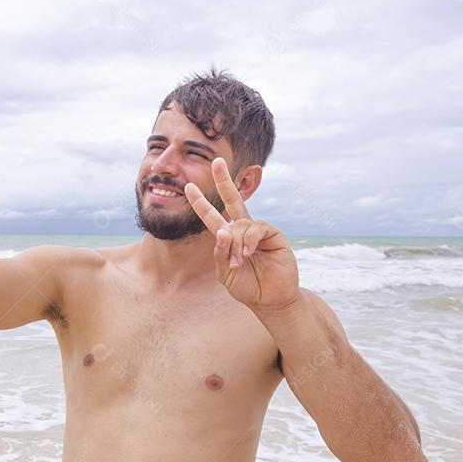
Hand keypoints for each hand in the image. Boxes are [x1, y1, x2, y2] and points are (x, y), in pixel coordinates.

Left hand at [183, 157, 300, 312]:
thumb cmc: (247, 287)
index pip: (212, 216)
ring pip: (240, 224)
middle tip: (217, 161)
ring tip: (238, 261)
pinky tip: (248, 253)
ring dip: (235, 243)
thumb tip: (221, 231)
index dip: (201, 202)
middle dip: (224, 180)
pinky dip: (248, 240)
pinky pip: (256, 228)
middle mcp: (243, 229)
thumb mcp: (225, 273)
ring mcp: (259, 230)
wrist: (270, 299)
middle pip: (232, 199)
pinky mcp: (274, 234)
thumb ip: (220, 254)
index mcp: (228, 237)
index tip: (188, 187)